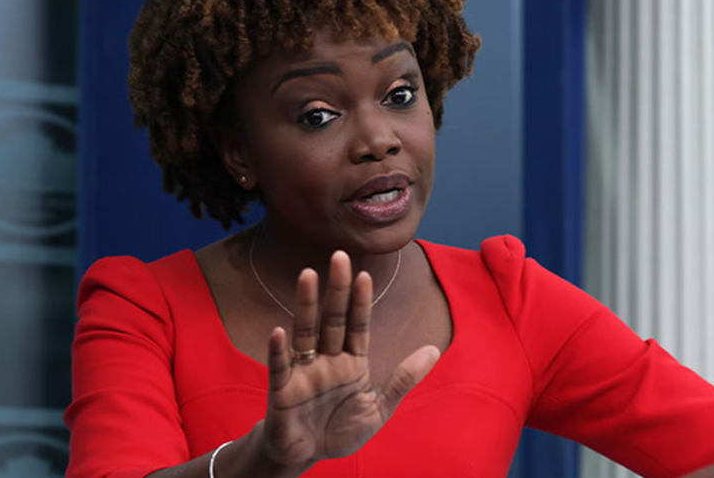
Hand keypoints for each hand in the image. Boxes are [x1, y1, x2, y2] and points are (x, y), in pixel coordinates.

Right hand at [261, 250, 439, 467]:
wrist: (306, 457)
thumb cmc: (340, 430)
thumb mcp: (379, 407)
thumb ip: (403, 379)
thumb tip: (435, 349)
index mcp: (351, 362)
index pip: (358, 325)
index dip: (361, 301)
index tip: (365, 274)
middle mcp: (327, 360)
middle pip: (332, 319)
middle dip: (336, 289)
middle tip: (340, 256)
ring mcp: (303, 372)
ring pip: (305, 333)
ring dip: (306, 305)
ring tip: (308, 275)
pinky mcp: (282, 391)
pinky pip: (280, 368)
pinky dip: (278, 351)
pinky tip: (279, 331)